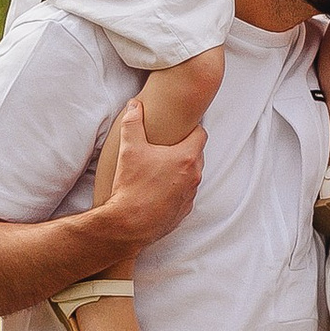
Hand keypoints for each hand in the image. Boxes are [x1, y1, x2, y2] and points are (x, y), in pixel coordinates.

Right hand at [89, 99, 205, 254]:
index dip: (192, 128)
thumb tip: (134, 105)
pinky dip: (176, 189)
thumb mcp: (129, 148)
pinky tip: (158, 189)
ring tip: (161, 168)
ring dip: (181, 170)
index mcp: (186, 158)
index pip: (201, 134)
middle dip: (185, 149)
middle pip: (197, 155)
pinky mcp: (183, 212)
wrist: (129, 225)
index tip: (181, 127)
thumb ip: (133, 122)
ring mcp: (190, 195)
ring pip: (192, 176)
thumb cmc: (131, 186)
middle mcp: (194, 176)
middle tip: (168, 146)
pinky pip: (184, 194)